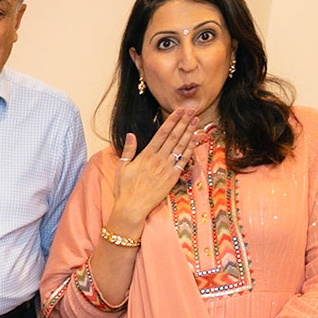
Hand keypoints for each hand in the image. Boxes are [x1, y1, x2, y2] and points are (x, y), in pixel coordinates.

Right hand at [107, 106, 202, 234]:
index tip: (180, 110)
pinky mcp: (172, 178)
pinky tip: (195, 140)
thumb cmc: (124, 189)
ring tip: (196, 120)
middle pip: (174, 136)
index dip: (172, 120)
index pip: (162, 133)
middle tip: (192, 110)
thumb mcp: (122, 167)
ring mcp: (167, 168)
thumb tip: (131, 134)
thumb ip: (128, 150)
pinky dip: (190, 149)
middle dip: (184, 122)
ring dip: (189, 132)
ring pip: (181, 146)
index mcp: (146, 155)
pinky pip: (184, 160)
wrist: (131, 208)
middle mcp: (158, 159)